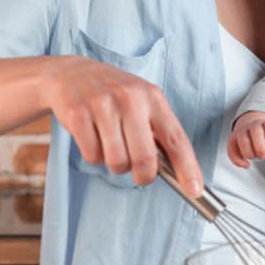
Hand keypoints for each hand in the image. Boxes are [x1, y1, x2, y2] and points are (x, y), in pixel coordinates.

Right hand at [43, 56, 201, 194]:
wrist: (70, 73)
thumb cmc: (112, 94)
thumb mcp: (141, 101)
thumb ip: (157, 131)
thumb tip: (175, 171)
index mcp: (152, 97)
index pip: (175, 138)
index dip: (187, 168)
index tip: (194, 190)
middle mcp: (130, 99)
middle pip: (144, 158)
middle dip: (143, 175)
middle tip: (138, 172)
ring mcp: (103, 105)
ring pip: (117, 161)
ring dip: (115, 164)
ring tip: (111, 145)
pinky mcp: (78, 114)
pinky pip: (92, 156)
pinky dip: (94, 155)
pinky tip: (93, 137)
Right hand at [227, 112, 264, 168]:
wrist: (256, 129)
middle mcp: (254, 125)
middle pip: (256, 132)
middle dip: (261, 148)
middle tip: (264, 155)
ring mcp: (242, 131)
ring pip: (243, 140)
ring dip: (250, 153)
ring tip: (255, 157)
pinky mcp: (233, 139)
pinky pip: (231, 150)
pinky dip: (238, 160)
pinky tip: (246, 165)